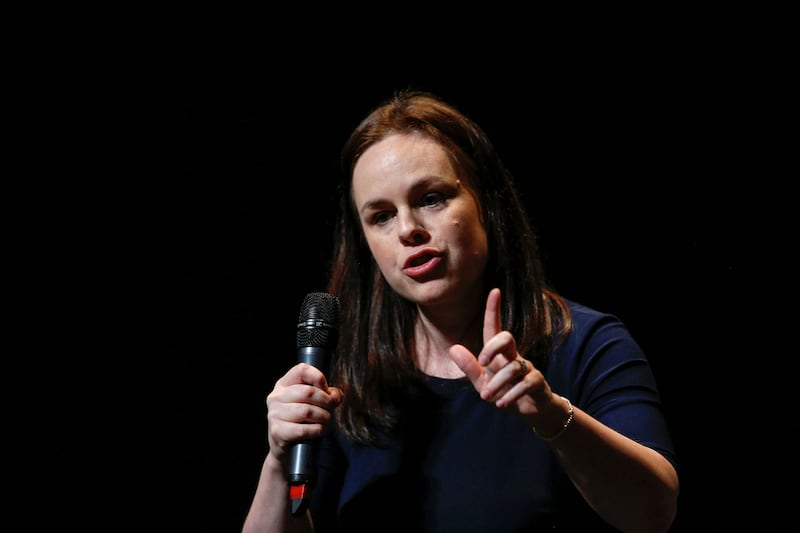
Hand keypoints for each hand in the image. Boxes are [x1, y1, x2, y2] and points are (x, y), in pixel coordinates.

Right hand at [265, 363, 342, 462]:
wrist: (288, 449)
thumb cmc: (303, 421)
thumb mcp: (316, 403)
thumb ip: (329, 395)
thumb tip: (335, 396)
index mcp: (284, 384)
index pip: (302, 369)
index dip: (318, 377)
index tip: (326, 390)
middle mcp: (276, 397)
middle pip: (307, 392)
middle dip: (326, 401)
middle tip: (330, 409)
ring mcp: (274, 414)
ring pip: (307, 411)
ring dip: (323, 417)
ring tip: (326, 421)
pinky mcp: (277, 431)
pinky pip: (303, 429)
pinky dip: (317, 430)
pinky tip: (319, 430)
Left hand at [449, 288, 551, 413]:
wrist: (528, 412)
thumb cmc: (504, 392)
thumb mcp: (482, 382)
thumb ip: (470, 367)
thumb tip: (453, 348)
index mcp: (499, 354)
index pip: (495, 328)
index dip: (494, 310)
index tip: (494, 290)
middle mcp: (514, 356)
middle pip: (506, 337)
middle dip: (492, 347)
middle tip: (482, 363)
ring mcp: (527, 368)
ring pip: (512, 367)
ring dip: (497, 384)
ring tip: (487, 398)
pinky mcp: (537, 382)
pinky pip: (524, 383)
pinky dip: (511, 395)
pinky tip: (502, 404)